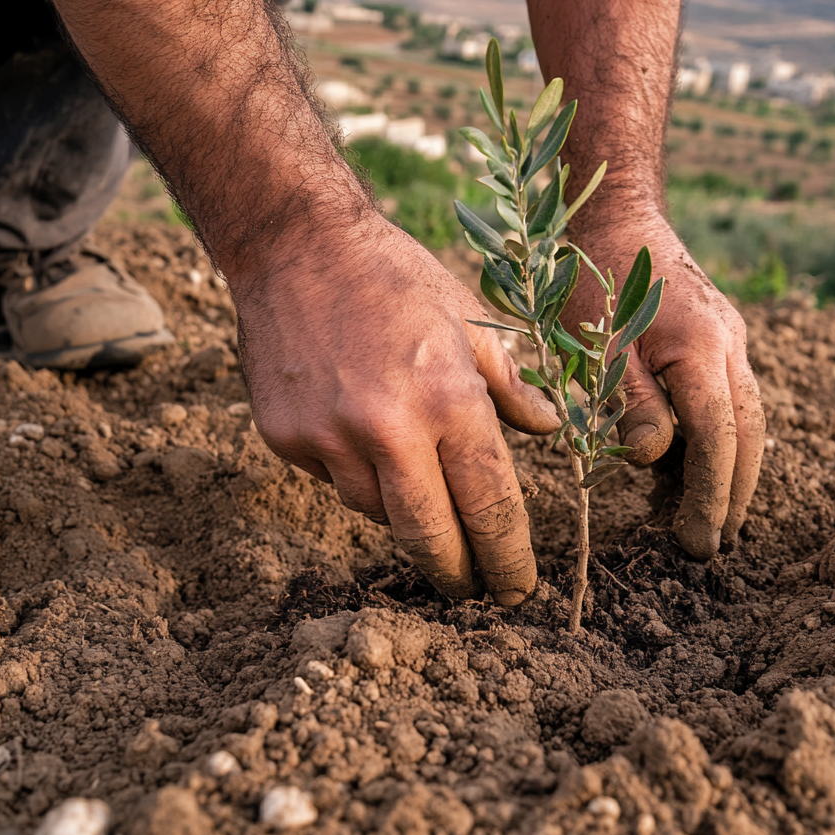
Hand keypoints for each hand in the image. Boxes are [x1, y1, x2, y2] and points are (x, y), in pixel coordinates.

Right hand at [231, 216, 558, 604]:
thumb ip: (511, 387)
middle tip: (474, 590)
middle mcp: (388, 430)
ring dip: (406, 513)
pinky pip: (333, 482)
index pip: (489, 504)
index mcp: (448, 400)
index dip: (508, 556)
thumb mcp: (469, 322)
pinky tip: (360, 437)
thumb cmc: (395, 276)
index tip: (517, 588)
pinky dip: (357, 476)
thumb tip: (548, 430)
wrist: (296, 244)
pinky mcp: (286, 439)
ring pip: (377, 513)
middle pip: (430, 537)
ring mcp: (329, 439)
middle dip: (457, 573)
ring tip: (416, 484)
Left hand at [563, 211, 765, 558]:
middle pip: (748, 433)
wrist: (617, 214)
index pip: (717, 439)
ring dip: (736, 467)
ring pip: (747, 416)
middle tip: (716, 540)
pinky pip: (731, 396)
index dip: (712, 495)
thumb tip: (655, 457)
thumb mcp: (597, 343)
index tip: (699, 540)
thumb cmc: (595, 276)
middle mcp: (730, 344)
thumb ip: (629, 400)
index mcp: (701, 348)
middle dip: (737, 492)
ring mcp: (731, 337)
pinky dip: (724, 436)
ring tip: (717, 514)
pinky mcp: (720, 335)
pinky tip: (703, 462)